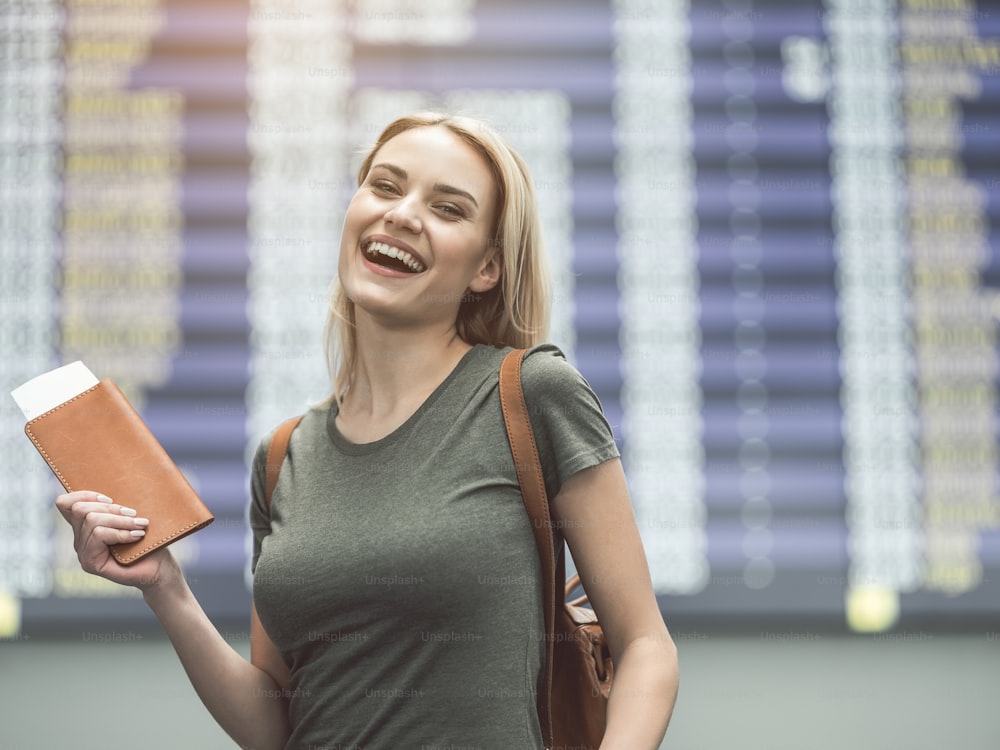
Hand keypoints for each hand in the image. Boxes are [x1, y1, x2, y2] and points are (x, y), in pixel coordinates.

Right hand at [55, 490, 179, 591]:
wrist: (159, 568)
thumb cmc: (149, 540)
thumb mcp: (131, 516)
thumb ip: (117, 504)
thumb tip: (116, 478)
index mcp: (85, 525)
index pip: (65, 503)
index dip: (84, 494)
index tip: (111, 498)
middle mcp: (79, 538)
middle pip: (80, 509)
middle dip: (110, 508)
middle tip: (134, 514)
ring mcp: (83, 552)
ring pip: (92, 521)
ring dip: (120, 521)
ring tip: (140, 525)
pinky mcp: (90, 563)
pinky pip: (98, 535)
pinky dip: (120, 533)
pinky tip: (136, 536)